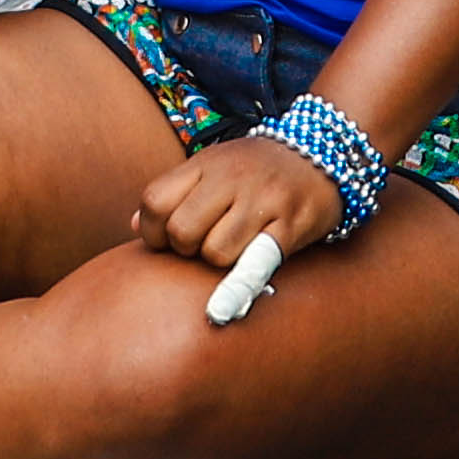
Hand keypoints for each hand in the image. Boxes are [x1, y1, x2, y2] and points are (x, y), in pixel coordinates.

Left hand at [132, 122, 355, 277]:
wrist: (323, 150)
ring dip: (217, 262)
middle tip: (202, 246)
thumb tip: (135, 226)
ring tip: (231, 252)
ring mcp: (262, 201)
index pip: (155, 201)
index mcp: (206, 164)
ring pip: (215, 251)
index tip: (166, 240)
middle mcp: (231, 178)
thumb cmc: (257, 168)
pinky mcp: (289, 225)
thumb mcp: (213, 167)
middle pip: (181, 230)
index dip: (152, 231)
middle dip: (185, 249)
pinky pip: (255, 262)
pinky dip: (236, 288)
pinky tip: (222, 308)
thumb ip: (175, 193)